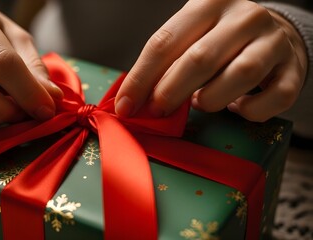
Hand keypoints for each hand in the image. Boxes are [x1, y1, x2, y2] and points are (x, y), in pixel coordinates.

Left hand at [115, 0, 306, 121]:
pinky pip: (273, 98)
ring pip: (239, 75)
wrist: (273, 34)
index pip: (165, 42)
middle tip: (157, 111)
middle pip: (199, 59)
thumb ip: (164, 63)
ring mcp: (273, 41)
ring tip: (199, 103)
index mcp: (208, 3)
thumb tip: (132, 101)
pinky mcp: (293, 68)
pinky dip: (249, 111)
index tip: (125, 106)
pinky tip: (236, 107)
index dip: (141, 78)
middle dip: (170, 92)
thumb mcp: (190, 37)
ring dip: (210, 99)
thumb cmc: (219, 39)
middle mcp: (244, 16)